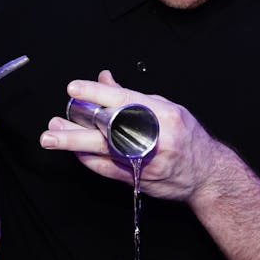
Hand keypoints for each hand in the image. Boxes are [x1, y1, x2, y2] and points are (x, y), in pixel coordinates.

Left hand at [39, 70, 219, 202]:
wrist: (206, 173)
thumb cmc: (187, 136)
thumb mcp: (166, 108)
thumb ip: (133, 97)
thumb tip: (104, 80)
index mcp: (164, 115)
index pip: (124, 100)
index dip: (96, 93)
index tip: (74, 89)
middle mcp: (155, 138)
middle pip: (108, 132)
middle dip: (76, 129)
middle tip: (53, 124)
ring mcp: (146, 161)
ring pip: (103, 153)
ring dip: (74, 145)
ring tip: (52, 138)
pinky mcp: (138, 179)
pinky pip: (106, 169)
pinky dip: (88, 159)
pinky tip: (75, 151)